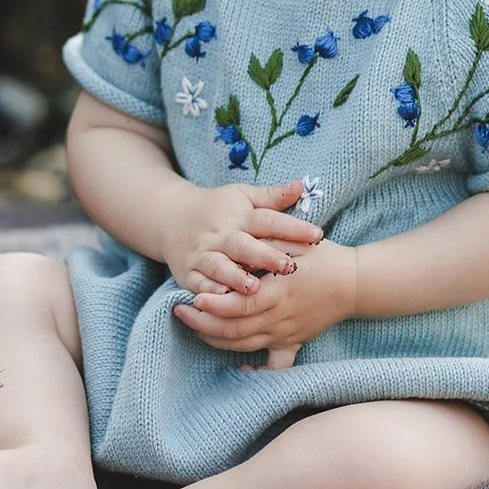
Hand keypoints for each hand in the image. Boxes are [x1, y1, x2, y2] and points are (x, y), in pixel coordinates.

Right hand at [160, 178, 322, 295]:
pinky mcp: (188, 273)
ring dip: (235, 278)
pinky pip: (198, 284)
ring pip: (220, 266)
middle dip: (265, 256)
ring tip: (254, 288)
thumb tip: (301, 185)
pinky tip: (222, 302)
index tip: (317, 235)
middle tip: (289, 266)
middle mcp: (221, 234)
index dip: (293, 227)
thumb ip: (272, 196)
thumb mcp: (243, 196)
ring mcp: (203, 254)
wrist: (170, 217)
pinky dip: (209, 293)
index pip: (268, 219)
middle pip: (244, 245)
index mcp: (239, 215)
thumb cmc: (217, 208)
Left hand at [172, 238, 357, 360]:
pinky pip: (272, 364)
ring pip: (243, 346)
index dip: (213, 305)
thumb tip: (236, 251)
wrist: (355, 283)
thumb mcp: (295, 244)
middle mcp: (280, 318)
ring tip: (193, 326)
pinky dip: (253, 369)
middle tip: (179, 312)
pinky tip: (237, 367)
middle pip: (234, 330)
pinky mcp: (293, 343)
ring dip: (214, 339)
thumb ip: (266, 249)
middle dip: (202, 323)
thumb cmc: (324, 258)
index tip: (191, 298)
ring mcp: (286, 335)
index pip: (240, 305)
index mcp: (280, 292)